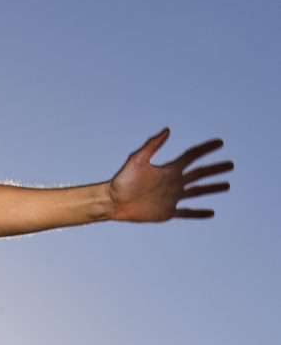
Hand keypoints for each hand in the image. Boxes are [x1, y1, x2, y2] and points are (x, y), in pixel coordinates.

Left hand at [110, 128, 232, 222]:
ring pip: (197, 192)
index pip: (192, 157)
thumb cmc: (122, 180)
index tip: (220, 143)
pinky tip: (211, 212)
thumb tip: (168, 130)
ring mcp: (172, 197)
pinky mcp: (167, 212)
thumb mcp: (137, 160)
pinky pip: (187, 213)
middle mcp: (173, 182)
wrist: (113, 202)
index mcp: (168, 169)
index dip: (206, 149)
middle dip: (215, 169)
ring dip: (212, 189)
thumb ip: (153, 146)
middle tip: (231, 165)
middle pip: (199, 174)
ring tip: (227, 185)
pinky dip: (199, 213)